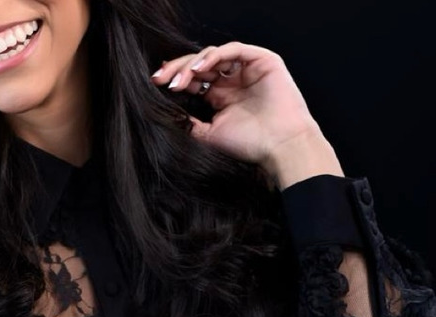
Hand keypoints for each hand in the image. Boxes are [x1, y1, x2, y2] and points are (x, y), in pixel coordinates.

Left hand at [151, 41, 336, 183]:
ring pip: (214, 55)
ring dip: (193, 65)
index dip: (176, 79)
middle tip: (160, 79)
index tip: (156, 84)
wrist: (280, 146)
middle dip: (178, 70)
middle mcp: (233, 80)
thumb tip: (167, 115)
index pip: (194, 80)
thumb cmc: (251, 144)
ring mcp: (247, 68)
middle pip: (200, 65)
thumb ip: (191, 123)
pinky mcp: (262, 60)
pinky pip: (233, 50)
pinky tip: (199, 68)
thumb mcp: (210, 134)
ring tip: (179, 80)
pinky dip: (214, 56)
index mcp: (221, 96)